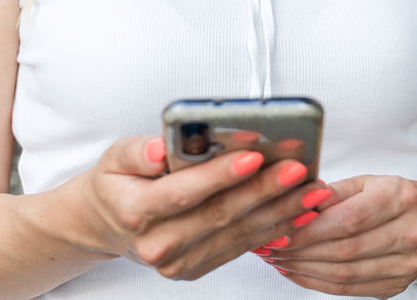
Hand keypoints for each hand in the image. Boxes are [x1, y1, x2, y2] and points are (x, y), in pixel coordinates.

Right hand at [76, 134, 330, 281]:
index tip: (254, 156)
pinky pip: (241, 247)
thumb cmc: (117, 183)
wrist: (106, 223)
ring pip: (237, 233)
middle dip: (263, 191)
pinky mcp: (197, 268)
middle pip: (219, 215)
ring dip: (279, 212)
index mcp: (136, 211)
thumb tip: (160, 149)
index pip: (185, 192)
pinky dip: (273, 229)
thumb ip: (138, 150)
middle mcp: (159, 244)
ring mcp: (180, 263)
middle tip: (296, 170)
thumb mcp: (115, 156)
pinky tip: (297, 212)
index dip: (221, 174)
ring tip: (310, 190)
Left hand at [258, 175, 416, 297]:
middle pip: (345, 249)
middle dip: (300, 251)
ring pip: (345, 274)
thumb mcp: (362, 182)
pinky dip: (318, 283)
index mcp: (401, 197)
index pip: (348, 219)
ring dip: (304, 269)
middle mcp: (413, 232)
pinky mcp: (399, 285)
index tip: (278, 230)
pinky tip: (296, 271)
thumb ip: (330, 193)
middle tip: (269, 246)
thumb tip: (295, 202)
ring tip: (277, 259)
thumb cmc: (387, 196)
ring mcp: (409, 264)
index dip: (310, 230)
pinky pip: (350, 289)